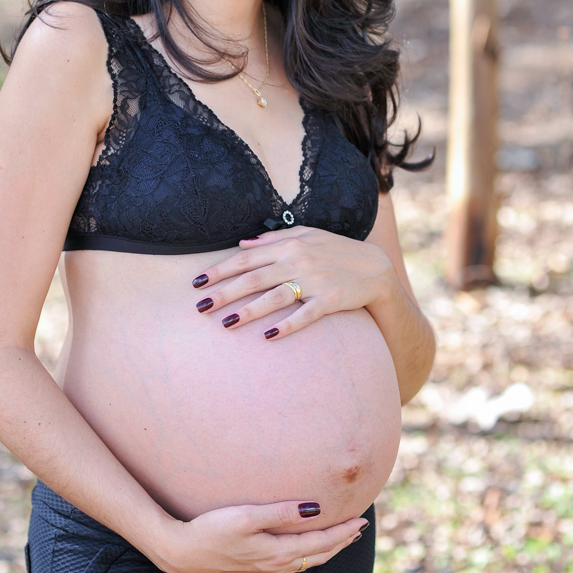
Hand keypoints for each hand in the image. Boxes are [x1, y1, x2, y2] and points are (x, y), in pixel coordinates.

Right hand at [153, 500, 368, 572]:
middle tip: (359, 529)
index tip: (361, 520)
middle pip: (319, 556)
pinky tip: (305, 549)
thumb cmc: (210, 530)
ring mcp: (264, 571)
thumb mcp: (244, 516)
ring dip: (326, 550)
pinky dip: (308, 555)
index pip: (321, 543)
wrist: (181, 554)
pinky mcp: (253, 570)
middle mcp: (275, 566)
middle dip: (341, 542)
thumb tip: (314, 508)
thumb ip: (280, 512)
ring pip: (306, 563)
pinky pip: (292, 565)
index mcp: (277, 552)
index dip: (343, 532)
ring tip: (340, 538)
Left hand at [191, 225, 394, 340]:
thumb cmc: (335, 250)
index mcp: (288, 245)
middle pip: (253, 279)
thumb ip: (273, 239)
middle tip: (200, 307)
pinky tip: (269, 336)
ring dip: (248, 311)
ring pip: (274, 297)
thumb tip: (242, 244)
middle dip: (224, 292)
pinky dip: (287, 325)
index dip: (219, 270)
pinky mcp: (330, 300)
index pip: (246, 259)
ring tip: (224, 323)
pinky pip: (305, 315)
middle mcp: (298, 261)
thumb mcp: (306, 235)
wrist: (375, 267)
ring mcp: (314, 281)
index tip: (196, 282)